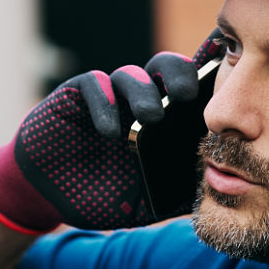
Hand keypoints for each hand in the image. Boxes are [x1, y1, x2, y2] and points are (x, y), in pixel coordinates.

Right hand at [0, 32, 223, 232]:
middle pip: (165, 68)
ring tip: (152, 117)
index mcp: (161, 120)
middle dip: (180, 75)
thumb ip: (177, 192)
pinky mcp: (74, 96)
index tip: (220, 95)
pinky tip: (110, 131)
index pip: (189, 89)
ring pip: (131, 74)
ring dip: (144, 91)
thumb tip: (218, 191)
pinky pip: (93, 85)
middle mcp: (136, 101)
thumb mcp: (146, 201)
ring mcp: (106, 97)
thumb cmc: (101, 194)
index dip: (206, 83)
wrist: (48, 195)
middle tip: (187, 95)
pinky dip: (104, 103)